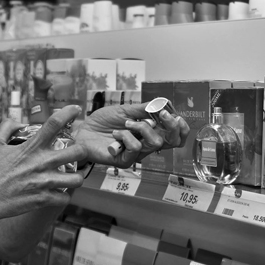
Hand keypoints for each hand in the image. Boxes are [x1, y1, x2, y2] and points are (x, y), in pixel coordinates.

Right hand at [0, 107, 86, 217]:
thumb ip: (7, 127)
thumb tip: (20, 122)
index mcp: (31, 147)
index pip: (54, 124)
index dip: (68, 113)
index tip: (76, 110)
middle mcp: (41, 163)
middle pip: (78, 152)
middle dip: (82, 151)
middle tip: (77, 154)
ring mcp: (44, 183)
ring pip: (77, 179)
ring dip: (76, 177)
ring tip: (70, 176)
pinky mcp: (42, 200)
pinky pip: (65, 198)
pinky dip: (63, 196)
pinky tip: (58, 193)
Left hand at [72, 103, 188, 167]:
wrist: (83, 130)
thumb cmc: (103, 122)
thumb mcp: (125, 110)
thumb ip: (144, 108)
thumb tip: (164, 103)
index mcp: (150, 132)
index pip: (175, 136)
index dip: (181, 128)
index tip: (176, 116)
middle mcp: (146, 144)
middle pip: (172, 141)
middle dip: (171, 126)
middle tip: (162, 114)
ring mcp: (136, 154)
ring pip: (154, 143)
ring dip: (141, 127)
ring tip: (125, 123)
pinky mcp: (125, 160)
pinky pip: (136, 148)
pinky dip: (126, 136)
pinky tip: (115, 134)